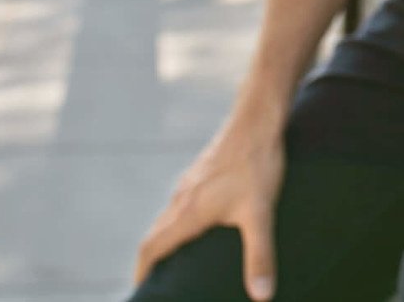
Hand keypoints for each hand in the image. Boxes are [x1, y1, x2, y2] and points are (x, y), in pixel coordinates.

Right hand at [134, 116, 285, 299]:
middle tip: (157, 280)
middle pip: (156, 233)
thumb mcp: (261, 214)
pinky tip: (201, 221)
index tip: (141, 288)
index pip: (152, 247)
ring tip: (177, 257)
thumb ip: (260, 255)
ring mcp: (191, 181)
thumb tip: (262, 296)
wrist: (258, 120)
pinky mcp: (203, 170)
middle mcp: (182, 197)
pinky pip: (182, 201)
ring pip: (168, 215)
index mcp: (188, 212)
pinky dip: (180, 219)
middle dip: (152, 259)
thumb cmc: (257, 165)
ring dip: (166, 238)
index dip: (143, 271)